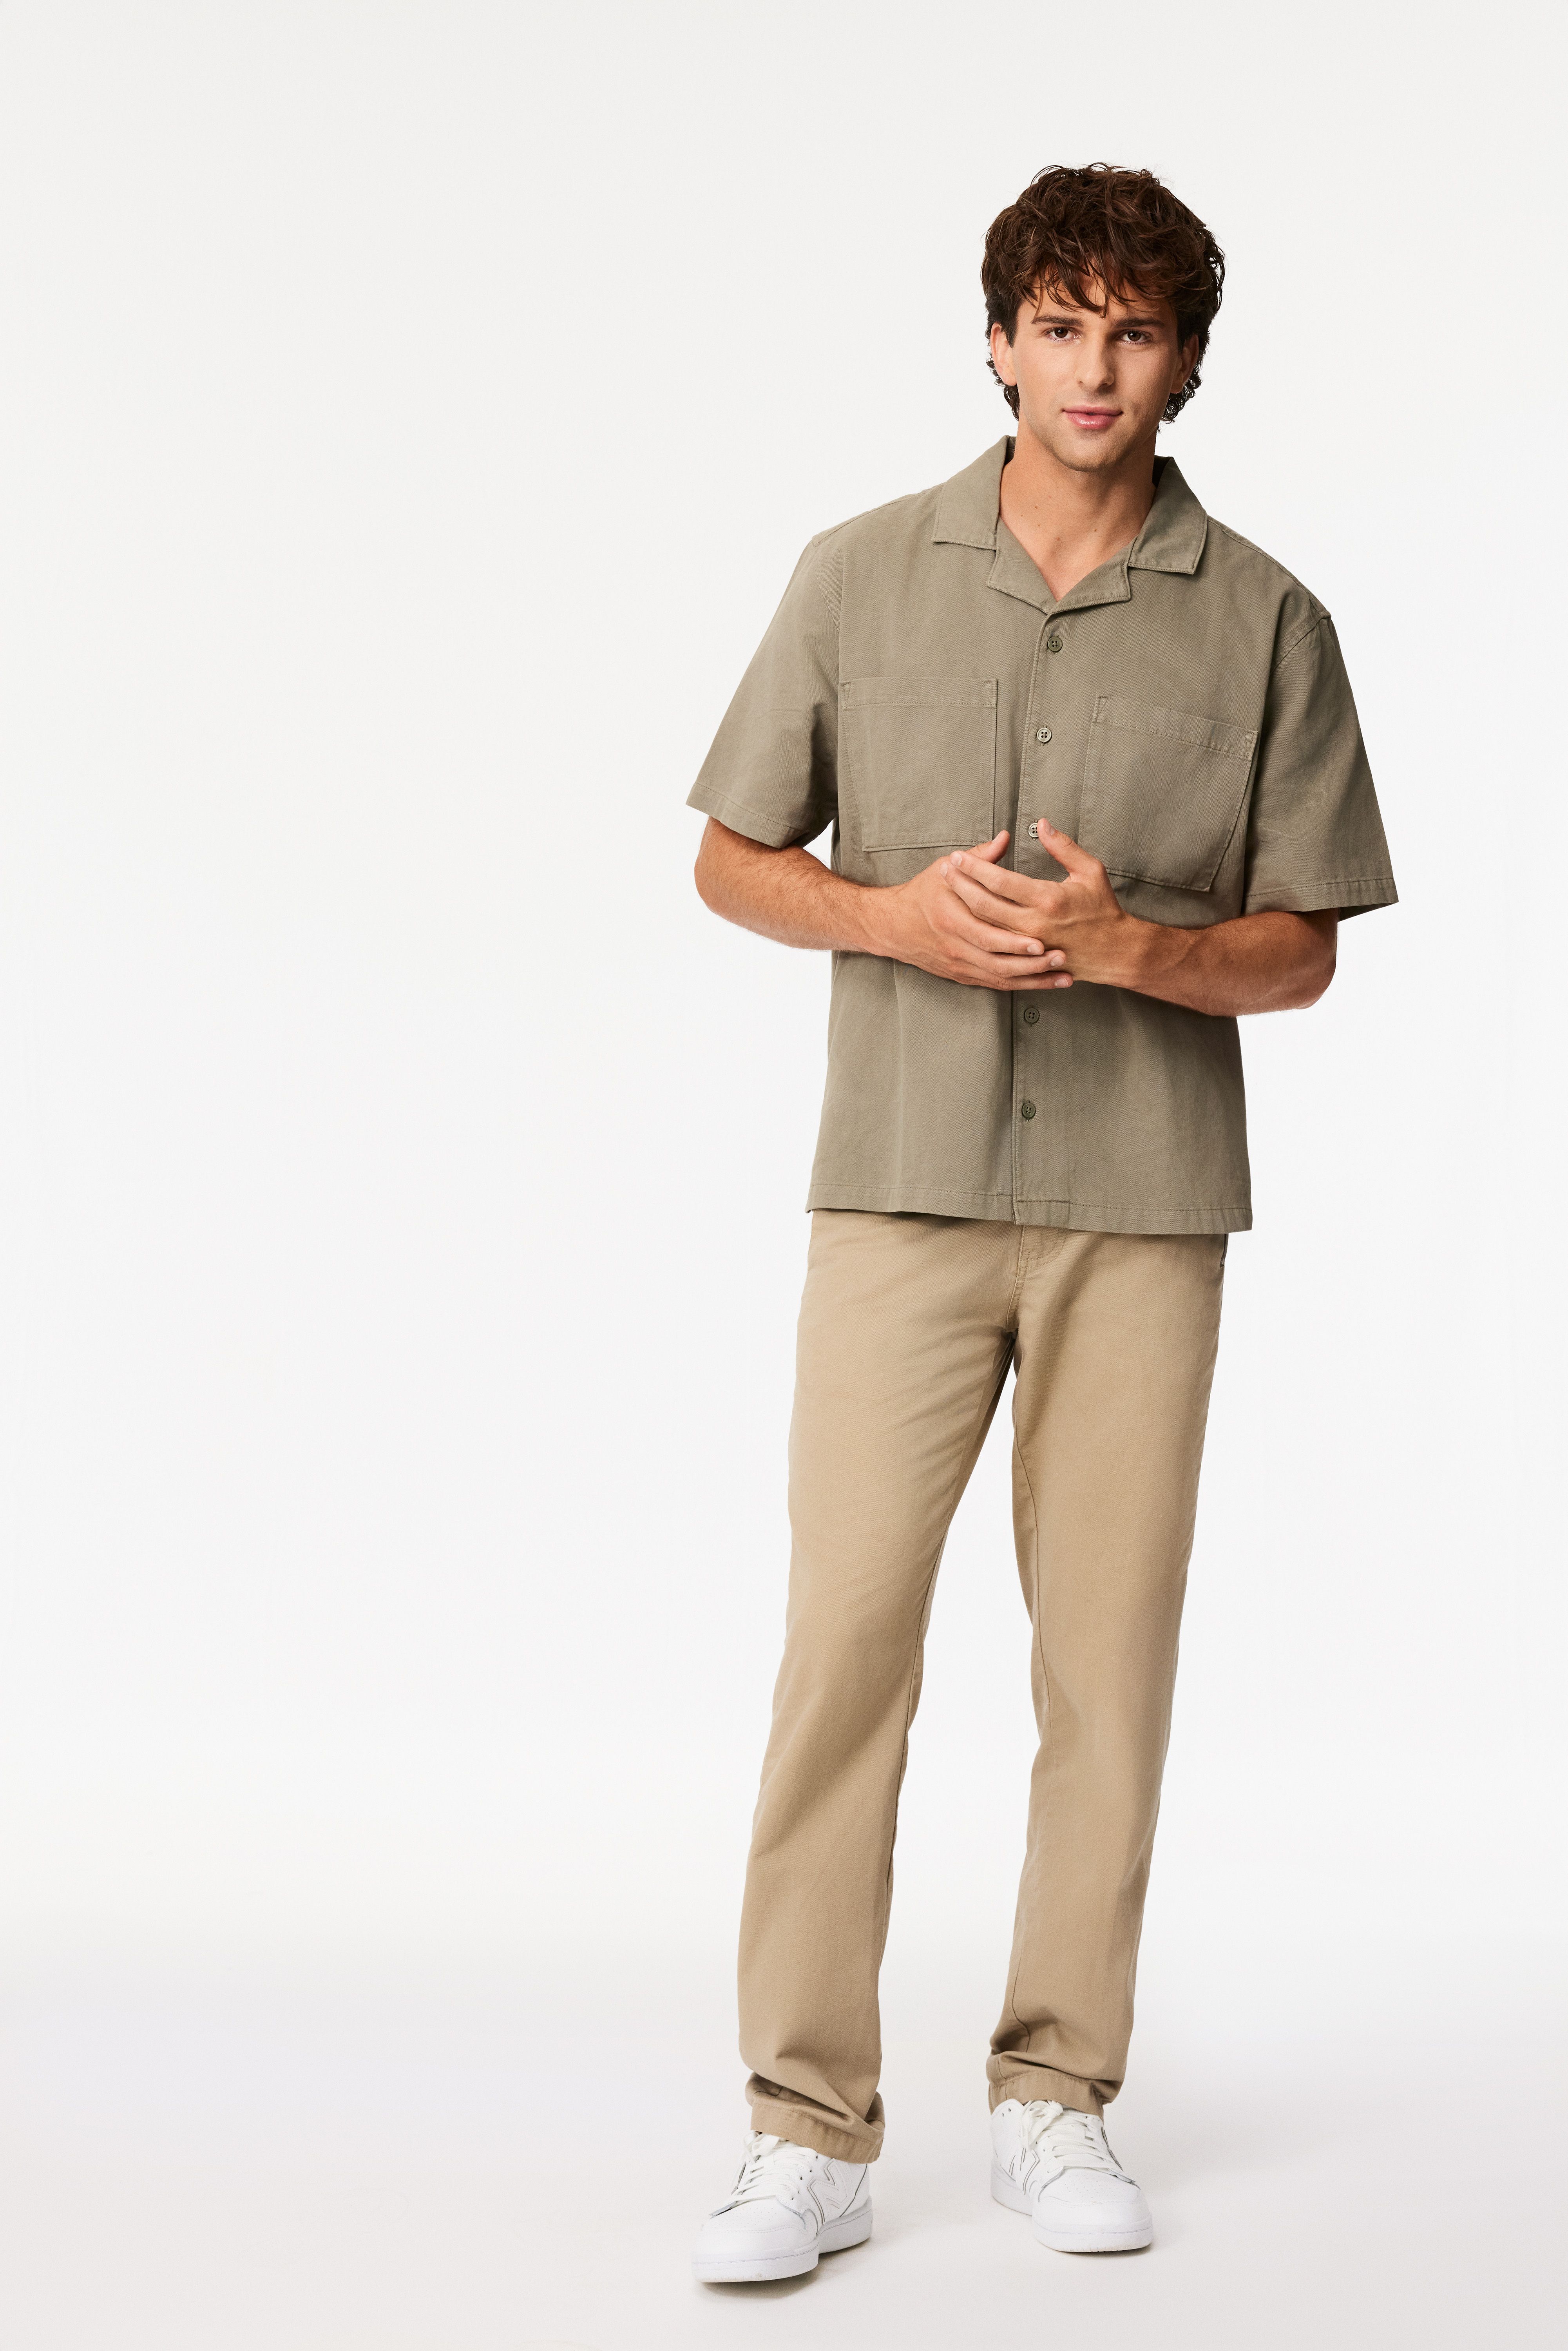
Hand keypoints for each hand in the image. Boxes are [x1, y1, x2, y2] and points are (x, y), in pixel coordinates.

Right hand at [869, 832, 1073, 989]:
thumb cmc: (921, 894)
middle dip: (1032, 963)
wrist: (892, 926)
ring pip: (1000, 978)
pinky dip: (1021, 985)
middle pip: (998, 962)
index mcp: (950, 919)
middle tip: (1061, 958)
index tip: (1042, 940)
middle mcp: (955, 947)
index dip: (1015, 942)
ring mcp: (959, 965)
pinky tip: (1044, 983)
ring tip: (1063, 976)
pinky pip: (995, 984)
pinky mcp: (962, 975)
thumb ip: (978, 857)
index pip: (987, 936)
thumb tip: (1004, 837)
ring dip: (1033, 978)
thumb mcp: (944, 870)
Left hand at [940, 820, 1129, 984]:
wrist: (1115, 952)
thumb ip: (1063, 846)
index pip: (1000, 881)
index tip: (958, 856)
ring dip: (962, 907)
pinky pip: (993, 947)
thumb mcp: (1090, 871)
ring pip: (984, 927)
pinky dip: (976, 932)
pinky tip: (964, 919)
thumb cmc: (1103, 909)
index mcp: (1048, 899)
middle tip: (944, 870)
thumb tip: (1041, 823)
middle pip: (984, 905)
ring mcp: (1028, 946)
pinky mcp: (1027, 961)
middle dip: (960, 885)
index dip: (975, 867)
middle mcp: (1034, 925)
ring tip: (949, 890)